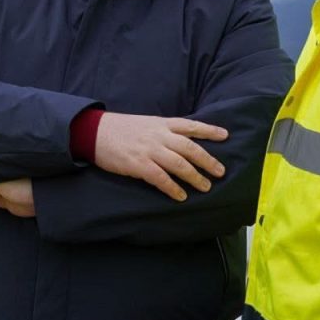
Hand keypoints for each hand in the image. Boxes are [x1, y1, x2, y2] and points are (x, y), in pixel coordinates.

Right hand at [94, 113, 227, 201]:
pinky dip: (173, 188)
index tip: (225, 135)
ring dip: (195, 177)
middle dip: (208, 160)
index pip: (191, 125)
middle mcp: (159, 135)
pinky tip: (181, 196)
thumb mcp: (146, 123)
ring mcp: (149, 150)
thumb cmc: (121, 129)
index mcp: (161, 124)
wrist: (94, 131)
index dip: (209, 130)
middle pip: (190, 148)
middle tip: (220, 172)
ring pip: (179, 164)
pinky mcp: (138, 164)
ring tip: (206, 187)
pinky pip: (161, 179)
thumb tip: (181, 140)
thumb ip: (163, 130)